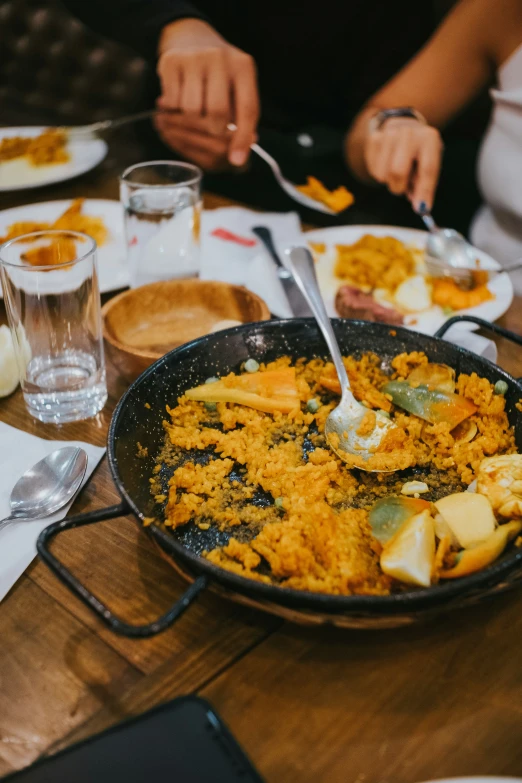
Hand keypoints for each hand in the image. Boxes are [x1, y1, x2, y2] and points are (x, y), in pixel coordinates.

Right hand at [157, 18, 259, 166]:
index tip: (237, 160)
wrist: (189, 37)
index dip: (243, 139)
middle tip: (211, 126)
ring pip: (192, 111)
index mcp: (243, 67)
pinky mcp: (171, 62)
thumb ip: (241, 117)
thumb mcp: (236, 87)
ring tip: (193, 108)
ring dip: (191, 119)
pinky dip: (174, 108)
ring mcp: (194, 58)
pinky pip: (173, 103)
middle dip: (214, 129)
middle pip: (217, 114)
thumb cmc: (218, 74)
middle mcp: (220, 58)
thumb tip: (239, 156)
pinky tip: (178, 98)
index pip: (248, 109)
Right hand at [364, 117, 442, 210]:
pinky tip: (386, 163)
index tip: (421, 208)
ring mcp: (389, 134)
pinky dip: (380, 174)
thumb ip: (424, 185)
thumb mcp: (427, 164)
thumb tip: (420, 206)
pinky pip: (374, 170)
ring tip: (396, 170)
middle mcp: (409, 133)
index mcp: (429, 139)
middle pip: (398, 171)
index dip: (424, 191)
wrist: (401, 126)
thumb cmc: (418, 153)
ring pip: (384, 174)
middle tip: (401, 188)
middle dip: (399, 187)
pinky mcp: (374, 139)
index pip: (427, 169)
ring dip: (390, 181)